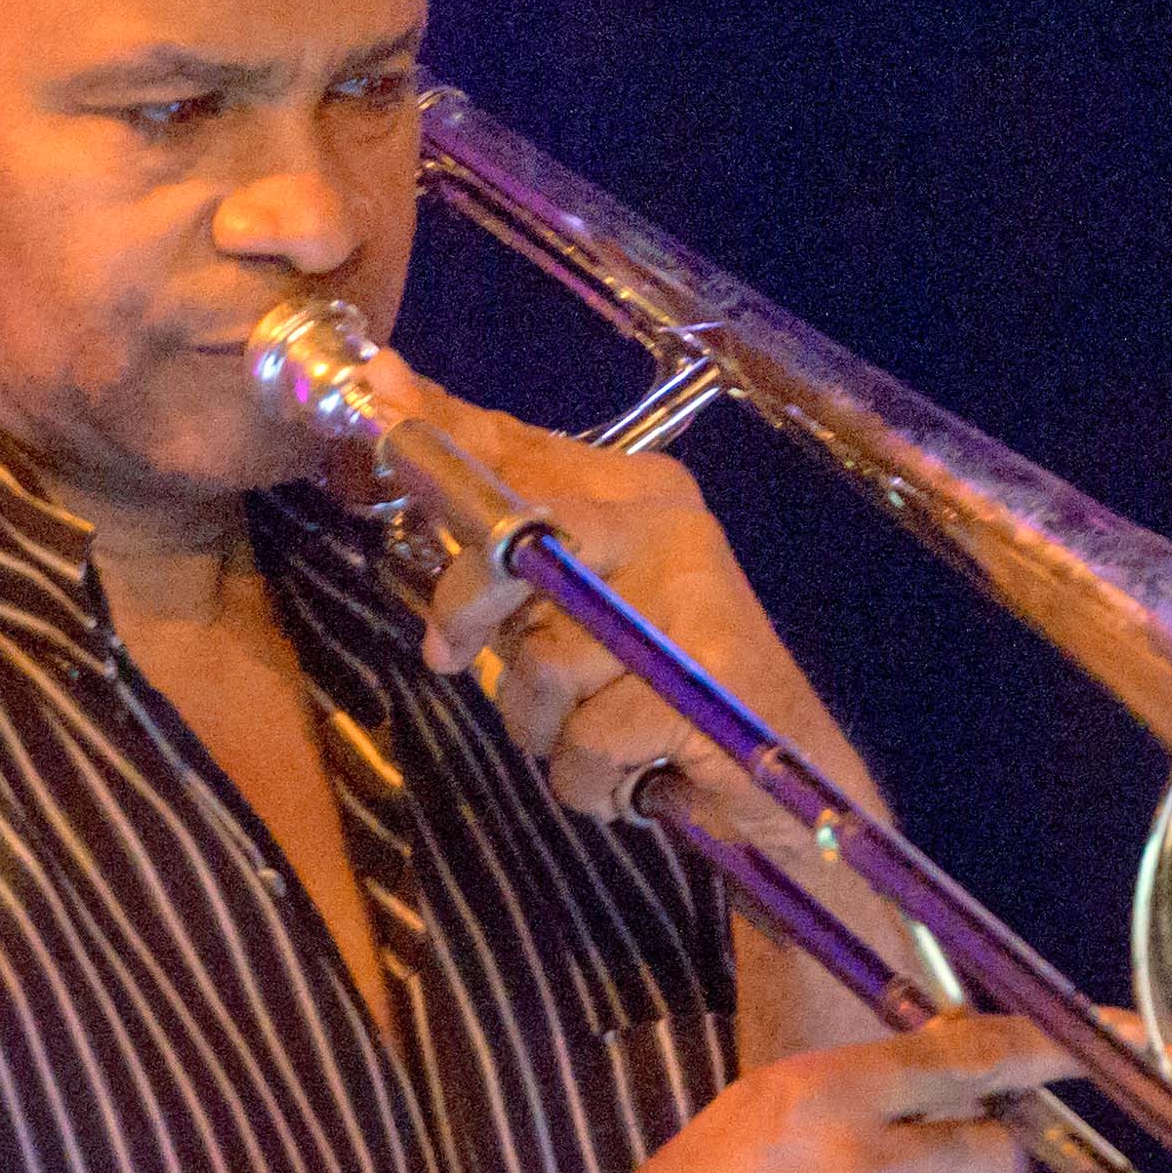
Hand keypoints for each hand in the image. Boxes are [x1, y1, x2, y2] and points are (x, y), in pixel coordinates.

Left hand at [395, 385, 827, 839]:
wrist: (789, 786)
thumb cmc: (665, 702)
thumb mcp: (576, 619)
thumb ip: (509, 562)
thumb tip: (413, 485)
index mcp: (637, 495)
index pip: (519, 448)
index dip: (439, 425)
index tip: (382, 385)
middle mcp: (667, 526)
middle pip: (516, 538)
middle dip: (468, 608)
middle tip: (447, 655)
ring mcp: (691, 597)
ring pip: (543, 664)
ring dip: (546, 727)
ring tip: (599, 736)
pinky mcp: (702, 678)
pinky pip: (586, 739)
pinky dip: (592, 780)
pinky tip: (638, 776)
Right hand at [504, 1010, 1116, 1172]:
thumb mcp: (755, 1113)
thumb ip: (853, 1095)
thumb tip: (949, 1076)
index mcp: (825, 1092)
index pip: (972, 1055)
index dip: (1057, 1048)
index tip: (1114, 1043)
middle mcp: (865, 1162)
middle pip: (1002, 1146)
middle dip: (1024, 1157)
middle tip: (1046, 1167)